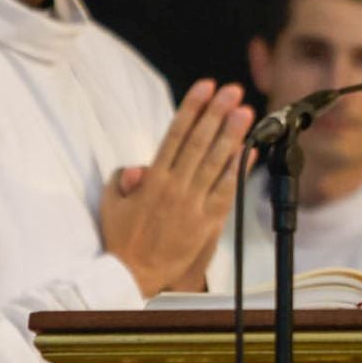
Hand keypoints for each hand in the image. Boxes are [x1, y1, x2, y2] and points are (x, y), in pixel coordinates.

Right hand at [102, 80, 254, 297]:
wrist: (132, 274)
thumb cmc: (122, 238)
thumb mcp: (111, 202)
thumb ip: (124, 177)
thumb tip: (138, 166)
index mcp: (152, 179)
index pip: (174, 135)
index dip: (191, 109)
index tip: (205, 87)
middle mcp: (174, 187)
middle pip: (198, 143)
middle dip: (216, 114)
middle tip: (232, 91)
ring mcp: (192, 204)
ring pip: (215, 164)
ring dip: (231, 136)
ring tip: (245, 112)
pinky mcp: (206, 222)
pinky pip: (226, 192)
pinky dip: (239, 171)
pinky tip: (250, 152)